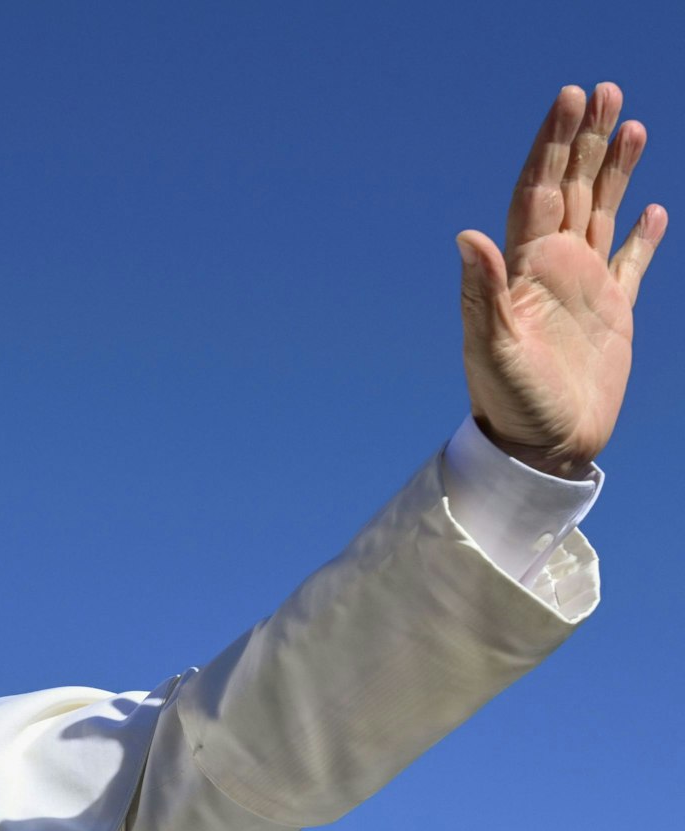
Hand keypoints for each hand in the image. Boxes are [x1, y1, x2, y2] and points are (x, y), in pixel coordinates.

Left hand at [457, 83, 665, 477]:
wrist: (541, 448)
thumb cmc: (509, 404)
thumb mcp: (493, 348)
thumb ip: (483, 292)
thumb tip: (468, 236)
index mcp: (524, 268)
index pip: (538, 190)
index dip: (553, 145)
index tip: (569, 101)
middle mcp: (551, 267)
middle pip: (572, 187)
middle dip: (585, 140)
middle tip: (601, 91)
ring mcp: (583, 286)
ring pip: (602, 211)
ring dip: (614, 169)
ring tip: (631, 123)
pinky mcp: (613, 311)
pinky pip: (631, 262)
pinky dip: (642, 235)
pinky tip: (653, 207)